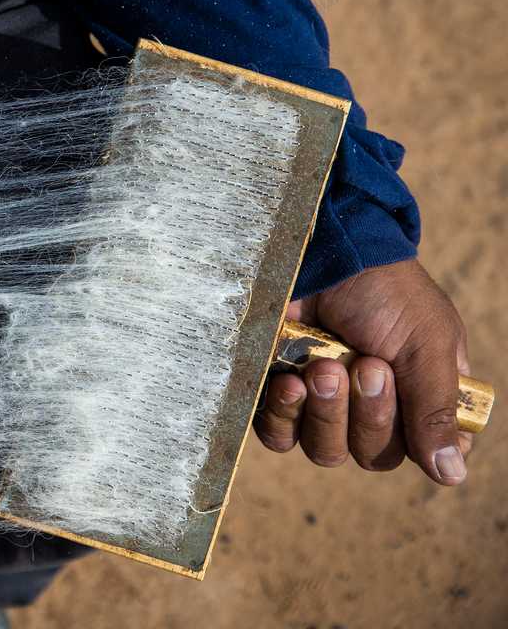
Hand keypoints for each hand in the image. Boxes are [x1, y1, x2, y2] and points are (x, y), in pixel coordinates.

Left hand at [254, 258, 471, 484]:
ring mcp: (324, 405)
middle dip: (370, 413)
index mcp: (420, 398)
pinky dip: (284, 415)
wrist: (324, 255)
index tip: (410, 407)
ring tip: (325, 367)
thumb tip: (452, 476)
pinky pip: (279, 435)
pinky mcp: (281, 396)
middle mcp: (372, 409)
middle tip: (366, 365)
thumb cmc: (385, 293)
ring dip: (327, 413)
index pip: (425, 452)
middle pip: (374, 456)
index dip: (419, 444)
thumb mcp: (427, 344)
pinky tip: (289, 382)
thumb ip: (436, 408)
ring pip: (326, 452)